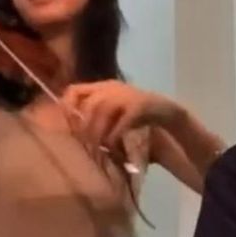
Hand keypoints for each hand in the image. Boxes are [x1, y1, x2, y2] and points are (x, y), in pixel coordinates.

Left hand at [61, 80, 176, 153]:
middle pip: (89, 104)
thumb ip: (95, 117)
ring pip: (103, 111)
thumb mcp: (113, 114)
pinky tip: (113, 148)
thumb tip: (73, 132)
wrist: (168, 113)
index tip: (67, 127)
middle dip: (85, 128)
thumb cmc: (136, 116)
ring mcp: (127, 94)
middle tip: (85, 146)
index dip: (66, 107)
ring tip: (98, 149)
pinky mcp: (140, 105)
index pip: (74, 90)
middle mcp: (112, 87)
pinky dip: (114, 137)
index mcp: (103, 87)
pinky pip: (121, 122)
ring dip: (98, 133)